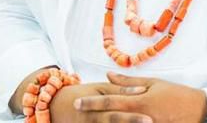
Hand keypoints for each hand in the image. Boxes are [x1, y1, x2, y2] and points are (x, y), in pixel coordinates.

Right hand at [9, 71, 146, 120]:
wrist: (56, 107)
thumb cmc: (83, 94)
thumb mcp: (99, 88)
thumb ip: (119, 88)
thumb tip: (142, 88)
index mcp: (96, 102)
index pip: (116, 106)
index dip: (131, 110)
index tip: (150, 114)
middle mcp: (92, 117)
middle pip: (113, 120)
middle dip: (131, 122)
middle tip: (150, 122)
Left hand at [74, 73, 206, 122]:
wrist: (201, 112)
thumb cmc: (177, 94)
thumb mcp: (154, 83)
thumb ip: (128, 81)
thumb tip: (108, 74)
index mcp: (139, 101)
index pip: (110, 101)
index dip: (92, 103)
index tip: (77, 103)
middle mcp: (141, 117)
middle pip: (111, 118)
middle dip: (93, 117)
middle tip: (75, 114)